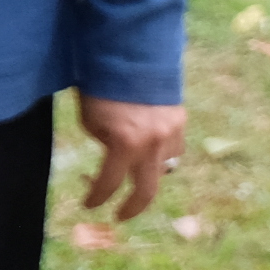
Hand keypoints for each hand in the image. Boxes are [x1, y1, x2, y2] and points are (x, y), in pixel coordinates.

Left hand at [77, 94, 184, 220]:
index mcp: (125, 143)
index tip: (88, 204)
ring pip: (164, 169)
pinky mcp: (181, 122)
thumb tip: (115, 161)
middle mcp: (153, 143)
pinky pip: (173, 150)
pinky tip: (148, 153)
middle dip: (132, 208)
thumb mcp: (90, 120)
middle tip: (120, 215)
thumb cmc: (99, 86)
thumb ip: (105, 145)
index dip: (97, 197)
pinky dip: (161, 156)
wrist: (130, 54)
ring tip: (131, 177)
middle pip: (147, 191)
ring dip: (147, 176)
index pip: (109, 182)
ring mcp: (171, 133)